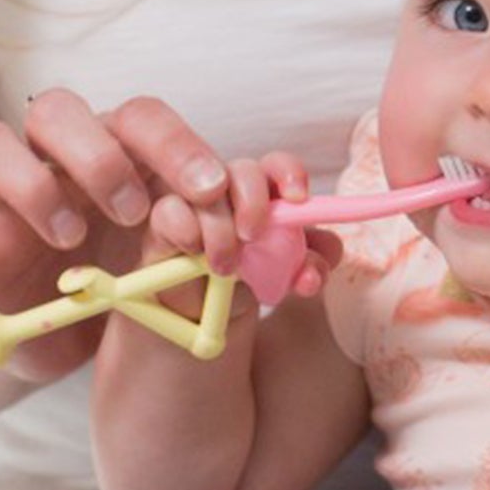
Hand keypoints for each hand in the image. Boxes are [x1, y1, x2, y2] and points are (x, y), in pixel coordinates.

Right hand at [0, 89, 235, 381]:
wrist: (50, 346)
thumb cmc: (121, 294)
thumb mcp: (166, 273)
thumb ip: (193, 245)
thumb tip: (228, 232)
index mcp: (113, 155)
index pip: (140, 118)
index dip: (178, 144)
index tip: (211, 192)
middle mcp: (48, 160)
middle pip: (59, 110)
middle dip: (101, 154)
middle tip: (132, 211)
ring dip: (32, 184)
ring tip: (71, 239)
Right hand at [145, 149, 343, 301]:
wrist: (202, 321)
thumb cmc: (246, 287)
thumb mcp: (285, 278)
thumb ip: (310, 262)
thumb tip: (329, 252)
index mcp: (264, 197)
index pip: (277, 168)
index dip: (289, 173)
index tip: (299, 197)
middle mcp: (230, 193)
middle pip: (242, 169)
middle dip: (253, 199)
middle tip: (254, 234)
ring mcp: (193, 204)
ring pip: (207, 191)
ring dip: (220, 227)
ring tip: (225, 267)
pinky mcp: (160, 223)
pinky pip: (170, 211)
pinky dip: (185, 228)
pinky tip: (194, 252)